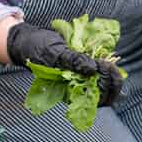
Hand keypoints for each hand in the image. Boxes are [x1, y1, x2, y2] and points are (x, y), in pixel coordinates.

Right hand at [6, 22, 122, 106]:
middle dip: (112, 80)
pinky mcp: (82, 70)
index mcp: (69, 90)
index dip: (106, 85)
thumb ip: (73, 60)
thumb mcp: (56, 52)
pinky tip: (108, 61)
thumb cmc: (38, 49)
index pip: (96, 99)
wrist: (28, 42)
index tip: (106, 66)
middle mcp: (76, 88)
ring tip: (110, 61)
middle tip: (110, 64)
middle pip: (104, 95)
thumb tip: (92, 69)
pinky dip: (107, 69)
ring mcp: (80, 80)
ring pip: (105, 87)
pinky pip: (100, 74)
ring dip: (112, 75)